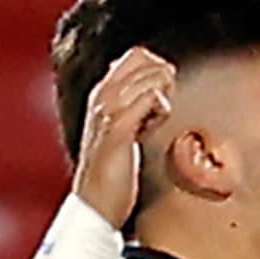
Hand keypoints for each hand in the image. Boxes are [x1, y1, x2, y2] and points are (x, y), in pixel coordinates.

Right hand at [72, 46, 173, 228]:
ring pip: (151, 77)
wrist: (96, 204)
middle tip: (158, 110)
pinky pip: (149, 98)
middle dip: (164, 81)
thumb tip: (157, 84)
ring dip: (163, 97)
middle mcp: (101, 97)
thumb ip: (134, 104)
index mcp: (101, 93)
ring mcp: (107, 111)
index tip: (158, 97)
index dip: (157, 69)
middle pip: (146, 60)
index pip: (137, 54)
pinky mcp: (117, 129)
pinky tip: (151, 128)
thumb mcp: (124, 128)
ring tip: (152, 122)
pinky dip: (159, 110)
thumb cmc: (114, 170)